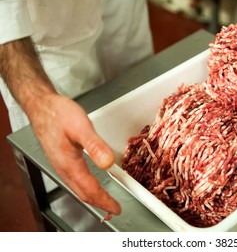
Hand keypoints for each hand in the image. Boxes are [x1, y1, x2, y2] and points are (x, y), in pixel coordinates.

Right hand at [29, 93, 120, 214]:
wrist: (42, 106)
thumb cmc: (59, 114)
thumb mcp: (81, 126)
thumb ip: (95, 145)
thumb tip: (107, 163)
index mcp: (69, 163)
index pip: (90, 189)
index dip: (104, 201)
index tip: (116, 208)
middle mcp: (63, 168)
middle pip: (83, 193)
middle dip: (99, 203)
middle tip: (113, 208)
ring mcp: (60, 165)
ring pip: (78, 187)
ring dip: (92, 196)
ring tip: (105, 200)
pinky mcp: (61, 159)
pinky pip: (74, 180)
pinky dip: (86, 187)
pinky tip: (91, 183)